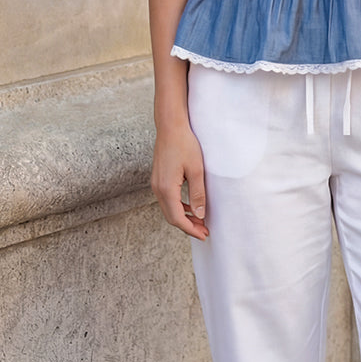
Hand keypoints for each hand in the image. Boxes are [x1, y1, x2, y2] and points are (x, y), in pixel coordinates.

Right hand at [151, 123, 208, 240]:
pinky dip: (178, 207)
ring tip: (199, 222)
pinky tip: (190, 207)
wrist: (170, 126)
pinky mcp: (158, 179)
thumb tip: (199, 215)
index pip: (177, 218)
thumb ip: (197, 194)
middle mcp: (158, 189)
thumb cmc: (184, 144)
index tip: (204, 235)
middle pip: (171, 217)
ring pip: (168, 209)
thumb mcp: (196, 170)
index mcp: (166, 189)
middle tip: (204, 231)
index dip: (191, 229)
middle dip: (187, 226)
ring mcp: (156, 184)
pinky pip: (167, 199)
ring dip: (183, 217)